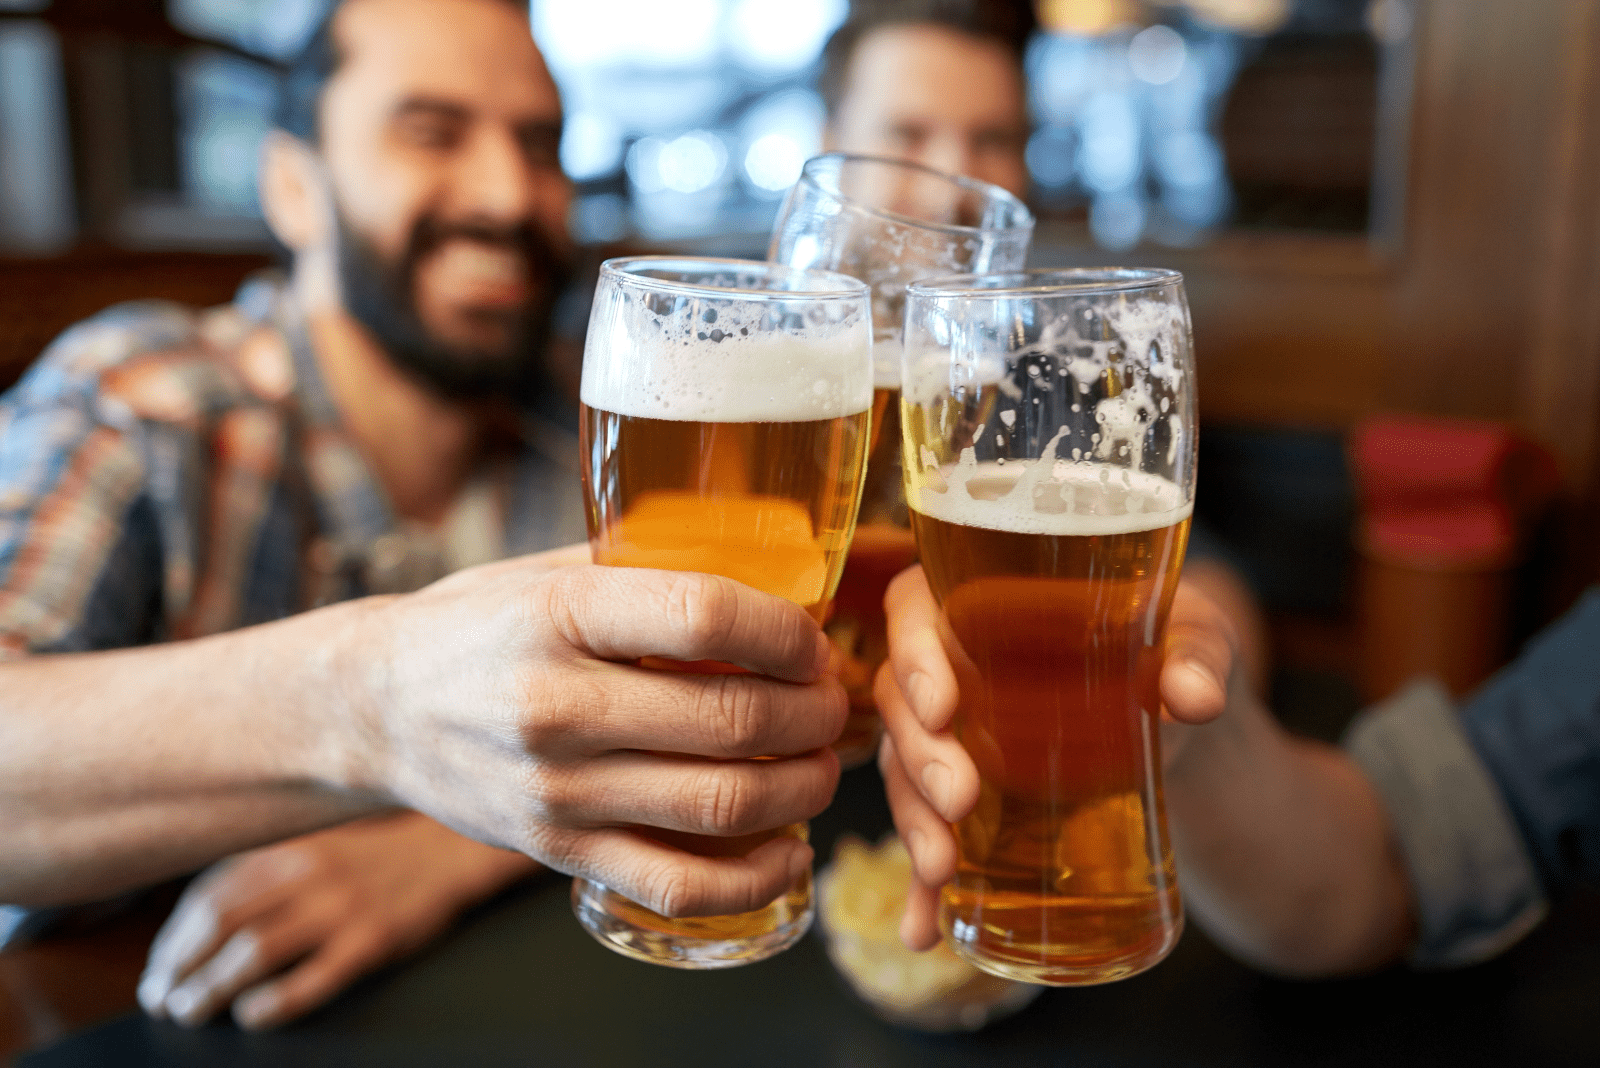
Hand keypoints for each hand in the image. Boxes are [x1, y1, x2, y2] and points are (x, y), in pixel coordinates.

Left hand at [137, 813, 534, 1029]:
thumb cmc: (376, 855)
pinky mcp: (371, 940)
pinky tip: (253, 1015)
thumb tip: (198, 917)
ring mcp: (340, 908)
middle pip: (221, 924)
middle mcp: (308, 874)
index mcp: (289, 849)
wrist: (448, 852)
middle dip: (180, 967)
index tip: (159, 967)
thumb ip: (265, 870)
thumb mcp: (315, 846)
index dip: (173, 937)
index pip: (209, 894)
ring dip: (212, 987)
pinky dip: (276, 1001)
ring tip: (191, 1011)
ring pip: (256, 951)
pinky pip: (314, 977)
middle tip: (162, 998)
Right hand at [335, 550, 847, 920]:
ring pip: (721, 804)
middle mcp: (556, 706)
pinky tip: (789, 851)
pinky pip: (678, 883)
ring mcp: (558, 790)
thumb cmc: (476, 629)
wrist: (374, 711)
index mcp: (559, 616)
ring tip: (822, 764)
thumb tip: (767, 561)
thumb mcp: (545, 573)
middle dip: (813, 711)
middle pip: (731, 716)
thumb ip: (642, 567)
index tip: (813, 639)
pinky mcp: (558, 853)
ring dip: (802, 787)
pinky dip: (754, 878)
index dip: (786, 630)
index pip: (704, 615)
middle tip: (833, 700)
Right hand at [874, 566, 1235, 949]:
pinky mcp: (970, 801)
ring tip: (941, 868)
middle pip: (902, 700)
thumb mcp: (1198, 638)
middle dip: (919, 755)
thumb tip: (1194, 697)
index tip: (944, 706)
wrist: (1187, 724)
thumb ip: (1199, 657)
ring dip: (913, 821)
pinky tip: (926, 930)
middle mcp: (955, 664)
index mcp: (987, 599)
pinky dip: (923, 889)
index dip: (913, 653)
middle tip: (961, 797)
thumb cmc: (1175, 651)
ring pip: (905, 771)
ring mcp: (956, 737)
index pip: (915, 606)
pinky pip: (931, 837)